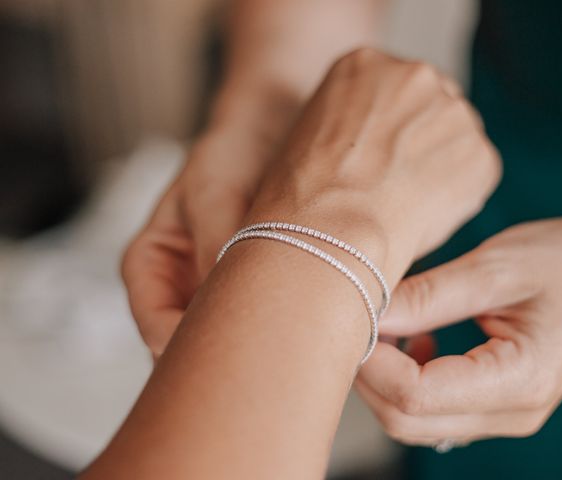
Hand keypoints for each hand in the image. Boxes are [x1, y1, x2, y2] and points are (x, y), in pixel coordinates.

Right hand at [122, 92, 297, 358]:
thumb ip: (217, 247)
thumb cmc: (231, 153)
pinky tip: (302, 328)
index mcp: (150, 262)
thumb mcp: (216, 193)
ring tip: (287, 350)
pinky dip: (275, 327)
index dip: (182, 348)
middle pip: (187, 341)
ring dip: (252, 344)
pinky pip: (256, 318)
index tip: (222, 359)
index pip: (153, 323)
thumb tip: (227, 304)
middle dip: (221, 358)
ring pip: (224, 335)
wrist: (267, 128)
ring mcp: (213, 288)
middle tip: (263, 368)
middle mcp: (178, 283)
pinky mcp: (249, 285)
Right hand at [246, 48, 501, 285]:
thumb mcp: (310, 134)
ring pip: (455, 141)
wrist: (330, 229)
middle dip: (419, 142)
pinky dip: (456, 199)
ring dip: (439, 169)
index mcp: (364, 64)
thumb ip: (353, 122)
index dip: (385, 132)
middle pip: (430, 108)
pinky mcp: (480, 154)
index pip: (392, 92)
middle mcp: (414, 75)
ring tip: (402, 206)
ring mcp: (453, 111)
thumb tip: (375, 146)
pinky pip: (474, 177)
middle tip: (395, 183)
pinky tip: (420, 218)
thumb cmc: (304, 194)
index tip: (376, 159)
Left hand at [356, 212, 561, 445]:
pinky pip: (433, 411)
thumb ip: (427, 295)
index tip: (354, 314)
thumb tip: (364, 309)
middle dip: (369, 374)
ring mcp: (505, 415)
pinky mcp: (496, 404)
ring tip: (388, 325)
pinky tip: (415, 338)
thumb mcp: (495, 268)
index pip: (415, 395)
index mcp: (518, 380)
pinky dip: (406, 381)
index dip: (371, 359)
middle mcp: (512, 413)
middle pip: (405, 421)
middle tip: (360, 319)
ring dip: (385, 379)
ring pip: (413, 422)